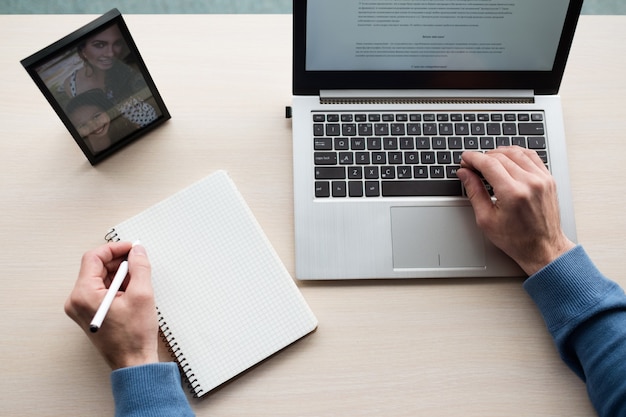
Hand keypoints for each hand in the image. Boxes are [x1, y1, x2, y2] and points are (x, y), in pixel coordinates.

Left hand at [64, 242, 158, 369]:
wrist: (133, 363)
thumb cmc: (134, 337)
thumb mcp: (142, 295)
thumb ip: (140, 267)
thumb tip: (137, 251)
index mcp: (84, 295)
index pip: (94, 258)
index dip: (114, 249)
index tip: (131, 248)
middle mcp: (77, 301)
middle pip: (96, 268)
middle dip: (119, 262)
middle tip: (138, 262)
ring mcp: (82, 308)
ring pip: (100, 278)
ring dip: (120, 275)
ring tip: (139, 281)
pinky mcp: (90, 314)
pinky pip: (102, 290)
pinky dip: (117, 286)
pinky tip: (133, 292)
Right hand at [456, 146, 575, 275]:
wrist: (543, 248)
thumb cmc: (516, 239)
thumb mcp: (486, 219)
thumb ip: (474, 192)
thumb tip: (465, 174)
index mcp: (513, 193)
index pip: (489, 164)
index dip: (473, 158)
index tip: (465, 159)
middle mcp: (530, 183)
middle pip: (501, 156)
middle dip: (483, 157)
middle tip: (472, 164)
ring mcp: (542, 179)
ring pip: (516, 152)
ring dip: (498, 153)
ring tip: (487, 160)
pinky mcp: (548, 179)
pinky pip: (531, 156)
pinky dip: (516, 154)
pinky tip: (507, 159)